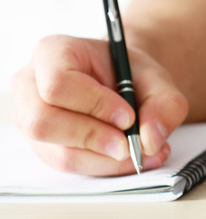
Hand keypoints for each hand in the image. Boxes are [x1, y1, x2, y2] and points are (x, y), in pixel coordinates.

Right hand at [12, 35, 188, 175]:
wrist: (126, 83)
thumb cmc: (132, 74)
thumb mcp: (158, 79)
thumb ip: (164, 105)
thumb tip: (150, 140)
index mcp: (52, 52)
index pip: (58, 84)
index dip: (94, 105)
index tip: (128, 117)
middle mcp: (30, 85)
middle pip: (43, 122)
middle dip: (93, 138)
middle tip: (130, 144)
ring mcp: (30, 118)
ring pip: (58, 152)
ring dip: (105, 159)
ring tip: (141, 151)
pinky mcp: (44, 146)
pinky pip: (70, 165)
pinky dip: (104, 166)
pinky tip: (130, 157)